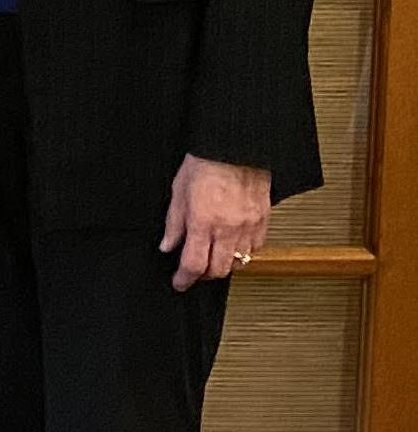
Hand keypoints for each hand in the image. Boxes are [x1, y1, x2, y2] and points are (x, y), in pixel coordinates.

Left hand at [160, 153, 271, 290]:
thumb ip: (173, 223)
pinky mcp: (263, 222)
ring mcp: (248, 227)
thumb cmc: (205, 163)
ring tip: (212, 256)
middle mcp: (228, 228)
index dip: (184, 279)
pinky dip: (243, 252)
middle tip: (194, 270)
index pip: (193, 264)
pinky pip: (256, 248)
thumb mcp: (178, 191)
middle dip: (203, 275)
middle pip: (218, 270)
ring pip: (239, 262)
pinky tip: (232, 245)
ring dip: (224, 264)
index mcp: (203, 222)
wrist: (235, 148)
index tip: (179, 283)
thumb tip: (167, 245)